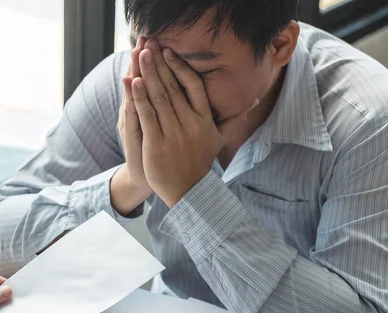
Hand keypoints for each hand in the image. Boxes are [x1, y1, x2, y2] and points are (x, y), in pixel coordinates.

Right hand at [117, 36, 151, 192]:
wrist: (147, 179)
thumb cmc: (160, 154)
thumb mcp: (162, 130)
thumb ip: (166, 110)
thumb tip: (179, 91)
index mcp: (145, 111)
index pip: (146, 80)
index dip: (148, 62)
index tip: (150, 41)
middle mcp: (136, 114)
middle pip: (139, 82)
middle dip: (143, 60)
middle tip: (143, 38)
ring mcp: (132, 123)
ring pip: (134, 94)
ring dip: (135, 71)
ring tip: (135, 50)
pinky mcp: (132, 136)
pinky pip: (132, 114)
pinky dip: (132, 98)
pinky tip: (129, 80)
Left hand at [133, 39, 258, 207]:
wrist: (188, 192)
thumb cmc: (200, 162)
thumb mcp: (220, 139)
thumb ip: (232, 118)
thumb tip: (255, 99)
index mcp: (205, 120)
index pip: (194, 87)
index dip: (180, 67)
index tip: (169, 52)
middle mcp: (190, 125)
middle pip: (174, 88)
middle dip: (160, 64)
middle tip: (149, 45)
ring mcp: (173, 134)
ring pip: (159, 98)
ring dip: (148, 74)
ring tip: (140, 55)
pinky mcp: (156, 144)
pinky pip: (147, 116)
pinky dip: (140, 97)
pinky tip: (133, 81)